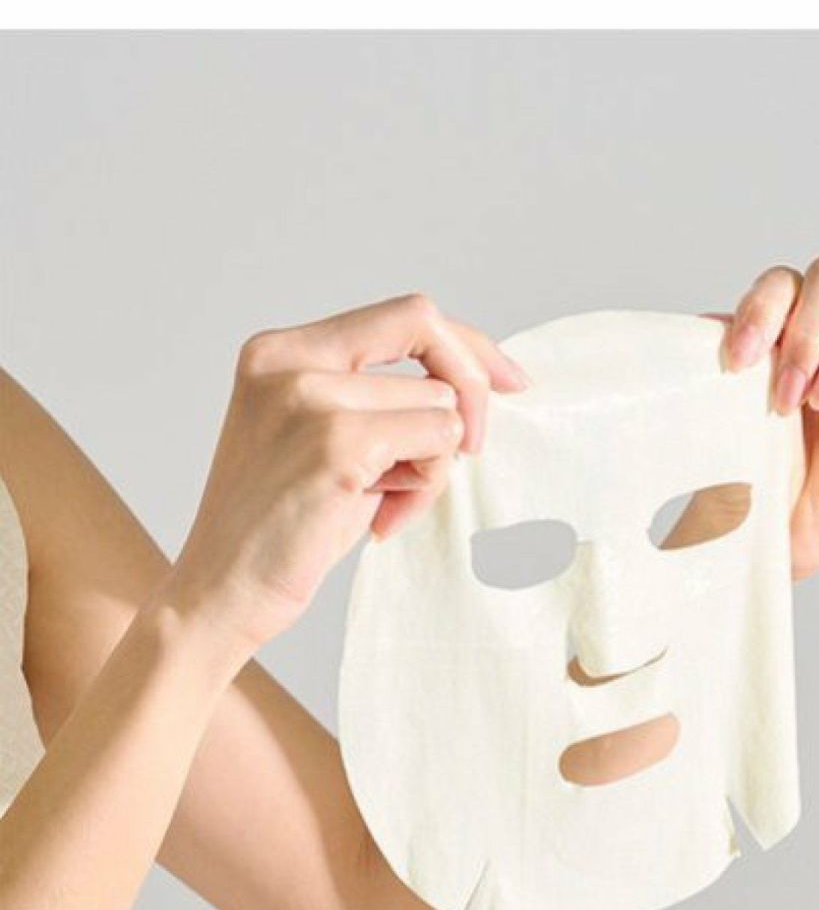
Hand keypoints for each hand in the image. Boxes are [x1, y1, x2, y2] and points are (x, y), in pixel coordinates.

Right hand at [166, 294, 525, 652]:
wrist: (220, 595)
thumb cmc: (282, 529)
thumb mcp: (323, 439)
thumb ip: (376, 399)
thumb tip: (472, 384)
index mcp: (279, 350)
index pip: (403, 314)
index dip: (466, 344)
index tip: (507, 381)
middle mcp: (288, 360)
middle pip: (429, 334)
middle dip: (469, 396)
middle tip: (472, 451)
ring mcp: (310, 397)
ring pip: (439, 401)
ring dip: (432, 463)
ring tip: (384, 505)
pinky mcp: (336, 443)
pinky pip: (437, 441)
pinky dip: (425, 486)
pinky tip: (380, 520)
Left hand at [722, 258, 818, 579]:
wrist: (779, 528)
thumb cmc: (747, 472)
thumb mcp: (720, 411)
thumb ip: (716, 361)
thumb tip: (704, 327)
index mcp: (778, 326)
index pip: (780, 283)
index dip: (761, 310)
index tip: (737, 362)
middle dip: (804, 329)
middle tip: (782, 394)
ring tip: (815, 397)